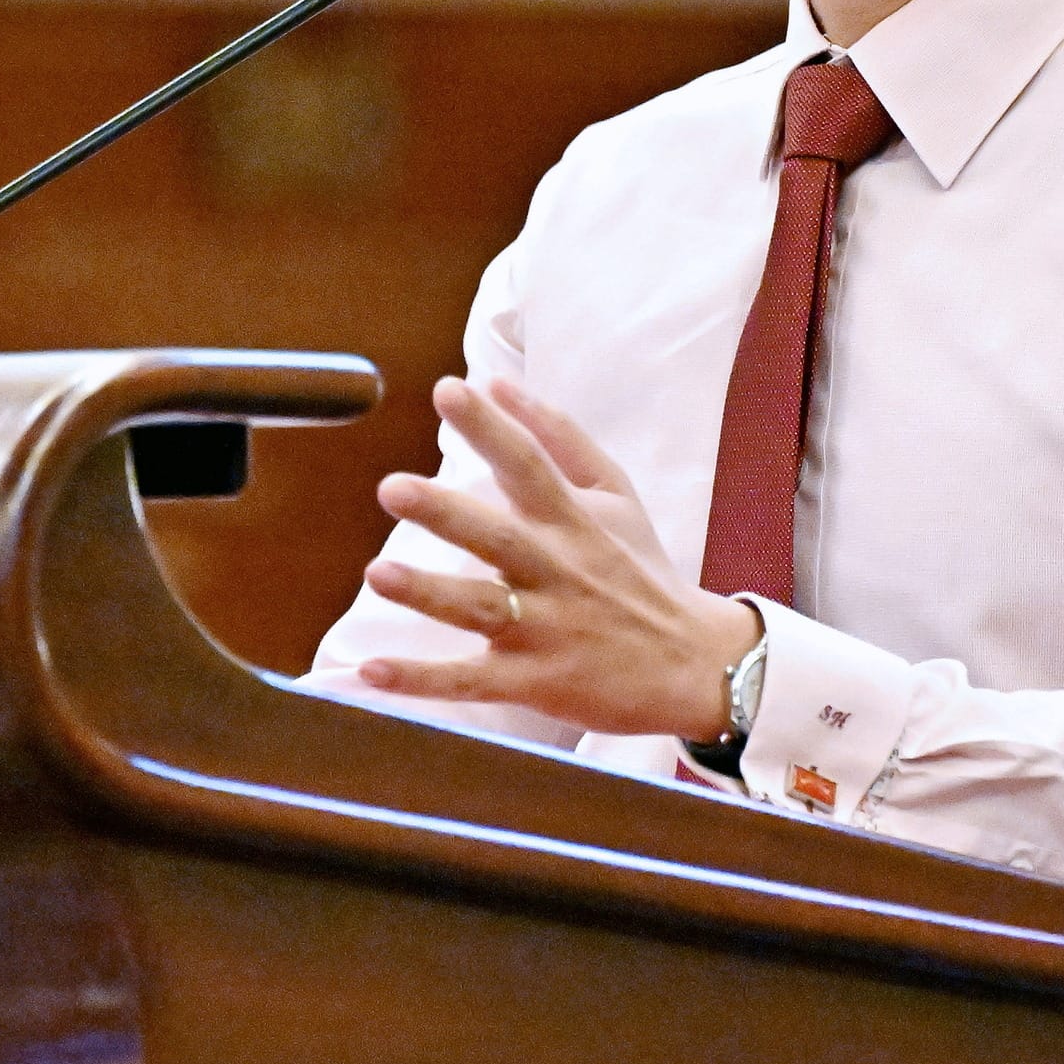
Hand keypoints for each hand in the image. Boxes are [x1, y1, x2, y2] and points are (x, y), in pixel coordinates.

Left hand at [354, 376, 760, 740]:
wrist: (693, 664)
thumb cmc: (640, 569)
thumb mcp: (617, 495)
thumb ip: (560, 437)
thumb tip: (498, 381)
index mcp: (573, 522)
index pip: (529, 465)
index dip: (490, 428)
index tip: (449, 390)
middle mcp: (557, 572)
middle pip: (498, 538)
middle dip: (445, 514)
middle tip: (392, 488)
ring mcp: (545, 630)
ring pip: (480, 608)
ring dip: (429, 593)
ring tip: (377, 574)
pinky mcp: (534, 681)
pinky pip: (470, 681)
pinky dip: (422, 681)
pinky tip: (370, 672)